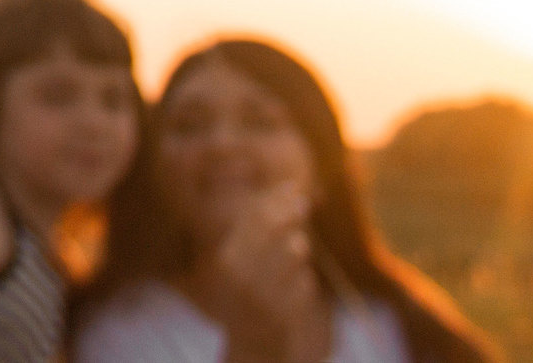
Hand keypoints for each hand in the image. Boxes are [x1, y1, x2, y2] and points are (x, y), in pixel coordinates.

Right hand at [208, 183, 324, 362]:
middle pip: (274, 227)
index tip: (295, 186)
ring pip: (294, 250)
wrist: (253, 350)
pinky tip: (291, 295)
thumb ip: (261, 231)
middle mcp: (239, 275)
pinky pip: (306, 281)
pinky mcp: (285, 313)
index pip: (253, 215)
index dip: (276, 197)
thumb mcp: (243, 264)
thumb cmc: (249, 299)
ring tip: (289, 262)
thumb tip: (293, 191)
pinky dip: (303, 284)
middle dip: (291, 211)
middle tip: (304, 203)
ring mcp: (262, 294)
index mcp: (226, 259)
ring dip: (298, 250)